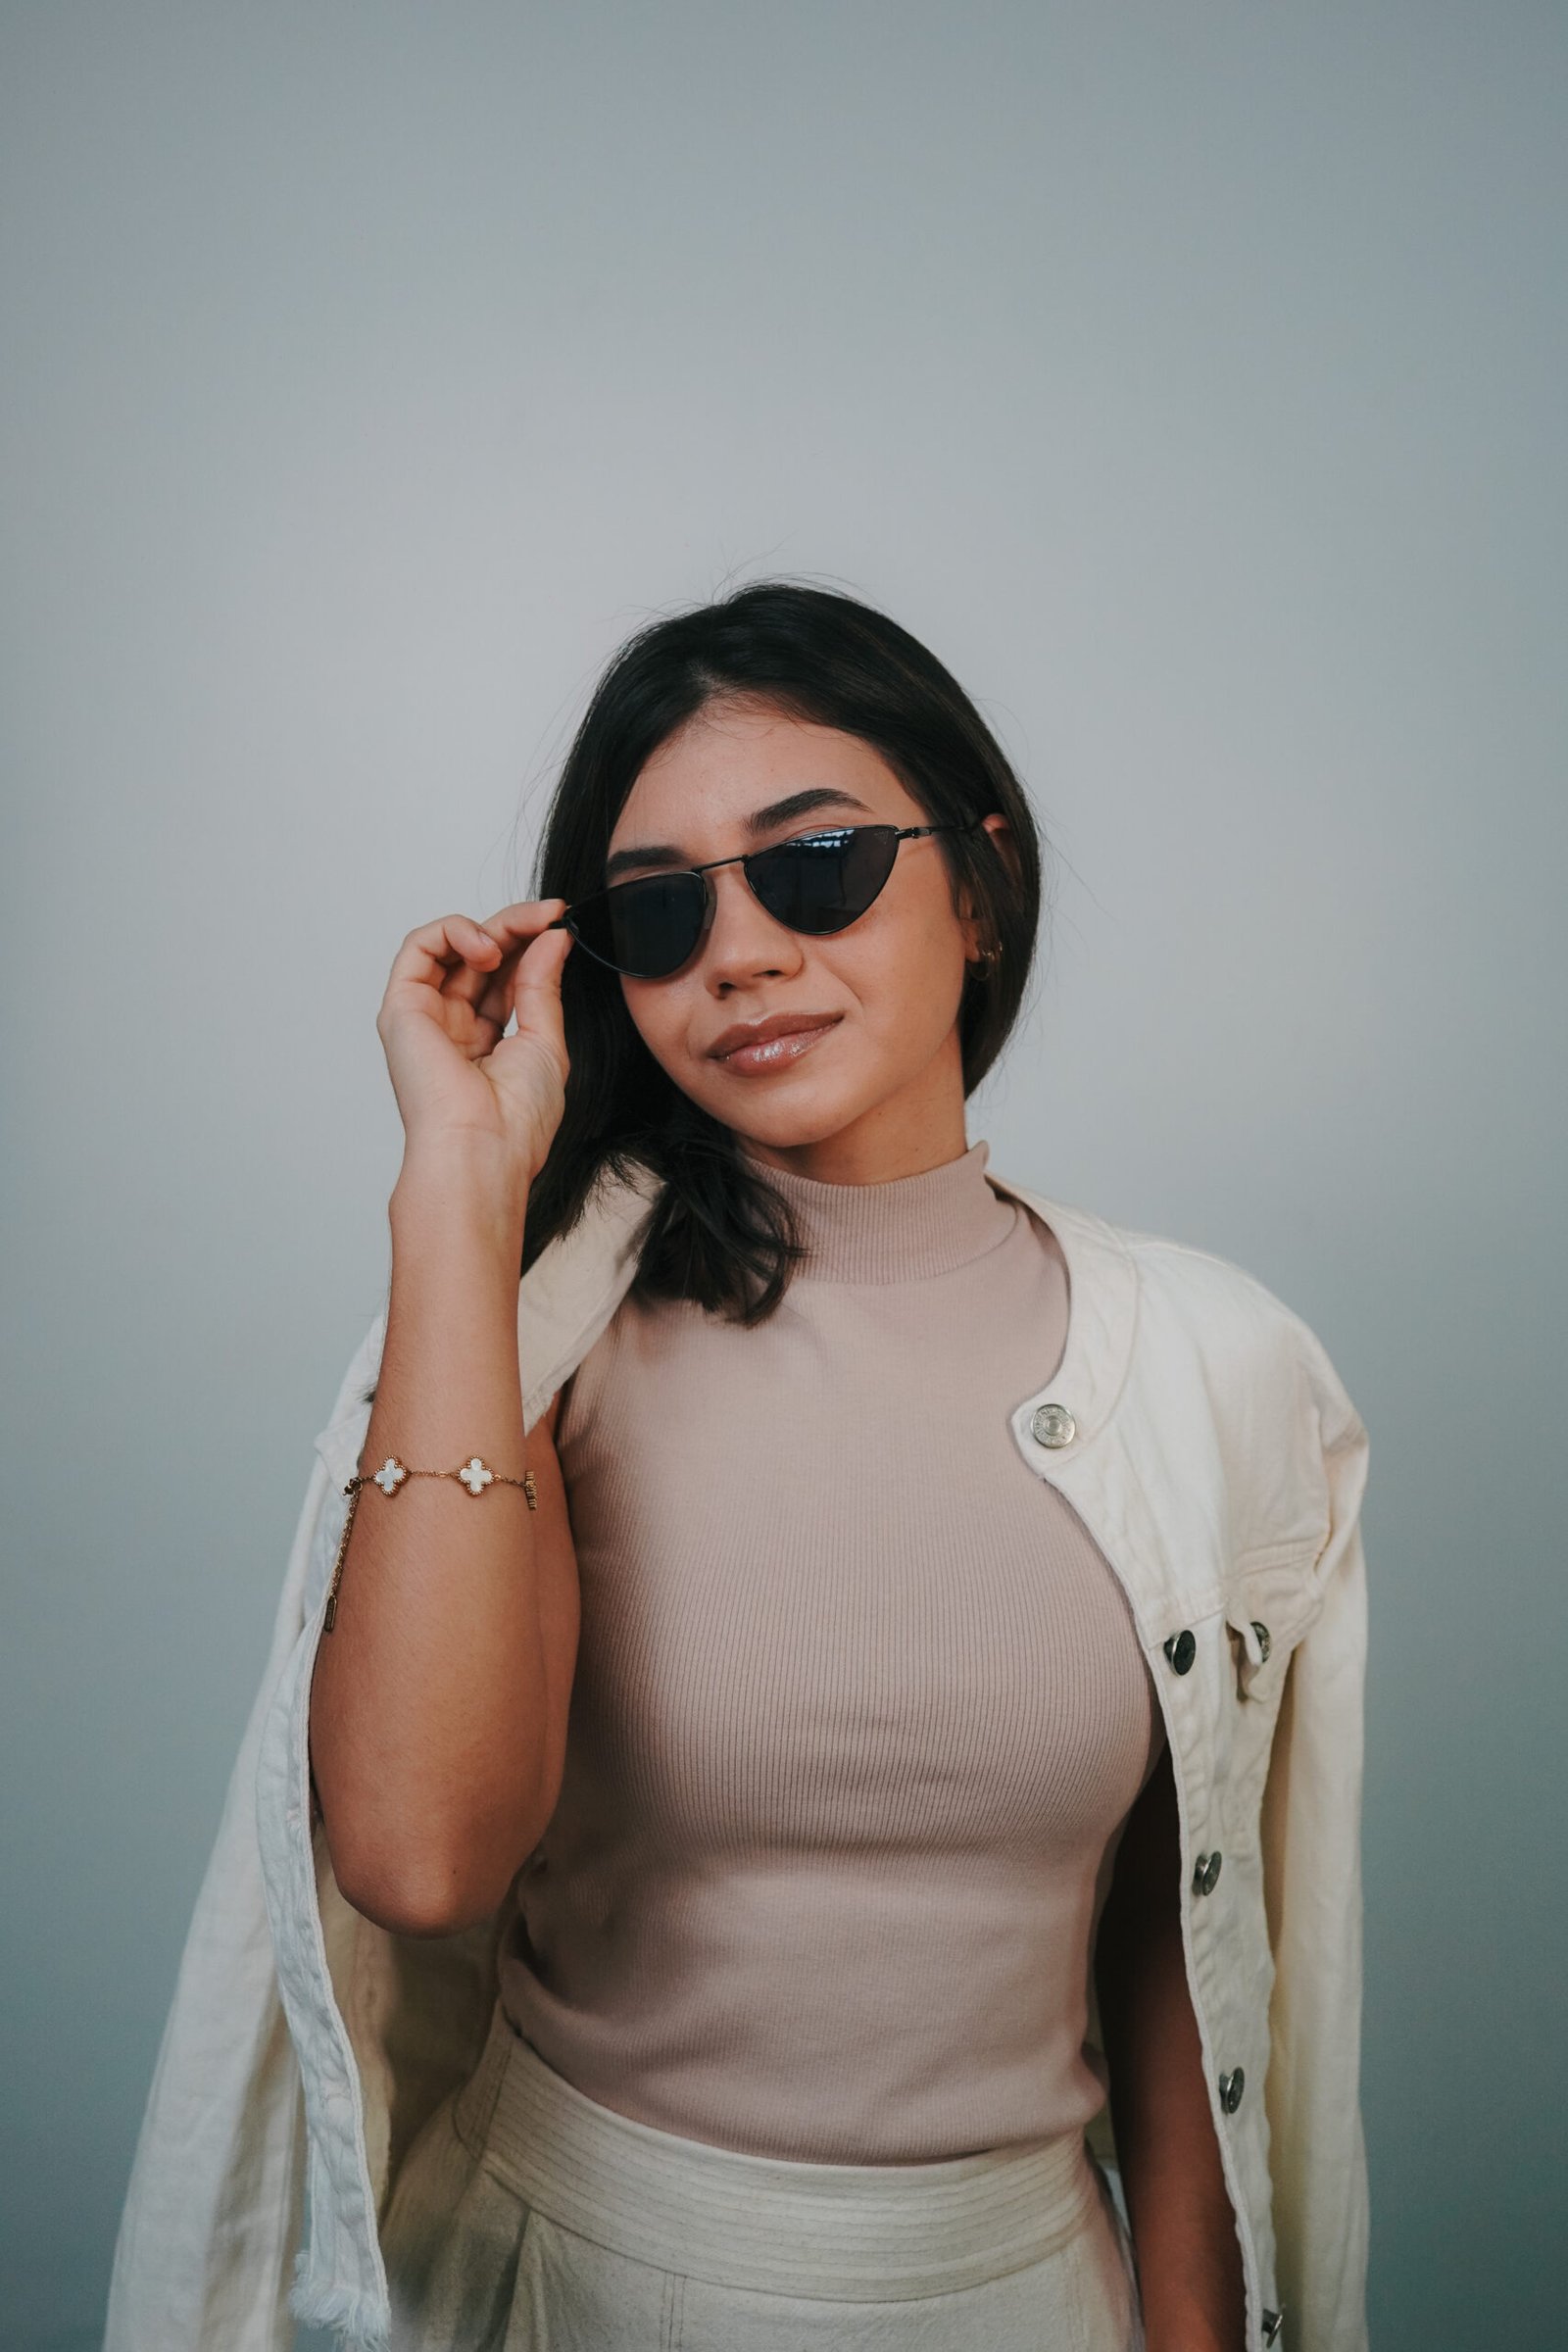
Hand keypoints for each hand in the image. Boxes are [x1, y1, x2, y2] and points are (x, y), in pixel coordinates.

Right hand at [375, 900, 575, 1191]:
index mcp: (486, 1042)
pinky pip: (418, 947)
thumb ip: (542, 984)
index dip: (532, 944)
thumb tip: (553, 937)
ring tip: (516, 937)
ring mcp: (426, 1017)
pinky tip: (487, 948)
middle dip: (517, 928)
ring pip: (450, 946)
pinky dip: (453, 931)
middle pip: (481, 957)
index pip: (507, 975)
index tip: (562, 922)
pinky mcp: (402, 1008)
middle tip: (550, 915)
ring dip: (489, 927)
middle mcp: (453, 1027)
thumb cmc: (516, 1119)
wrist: (483, 1149)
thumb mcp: (545, 1040)